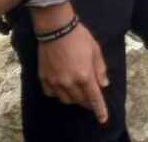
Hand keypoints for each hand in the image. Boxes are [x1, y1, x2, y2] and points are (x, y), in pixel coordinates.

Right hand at [36, 7, 109, 124]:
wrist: (56, 28)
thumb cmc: (79, 37)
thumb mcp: (95, 50)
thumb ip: (100, 69)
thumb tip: (103, 84)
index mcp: (84, 75)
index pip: (94, 98)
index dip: (100, 110)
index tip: (103, 119)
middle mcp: (69, 82)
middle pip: (80, 100)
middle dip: (88, 101)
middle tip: (91, 96)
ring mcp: (55, 81)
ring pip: (66, 99)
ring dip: (74, 98)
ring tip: (78, 91)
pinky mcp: (44, 78)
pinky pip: (52, 93)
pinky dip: (59, 93)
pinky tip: (62, 87)